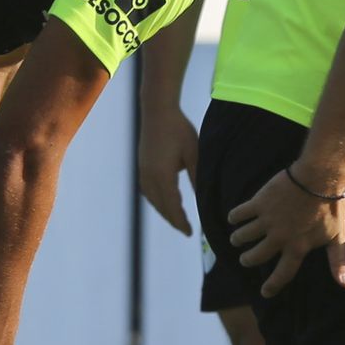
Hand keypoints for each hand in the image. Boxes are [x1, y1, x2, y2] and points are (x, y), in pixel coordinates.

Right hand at [138, 106, 198, 234]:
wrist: (157, 111)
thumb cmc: (179, 129)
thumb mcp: (194, 153)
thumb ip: (197, 177)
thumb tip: (203, 198)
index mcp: (163, 176)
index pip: (173, 207)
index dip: (181, 222)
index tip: (191, 233)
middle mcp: (149, 178)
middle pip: (161, 207)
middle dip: (173, 220)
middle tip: (186, 230)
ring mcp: (143, 172)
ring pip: (153, 200)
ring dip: (165, 211)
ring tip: (177, 219)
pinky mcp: (142, 166)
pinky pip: (148, 192)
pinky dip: (158, 201)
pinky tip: (165, 201)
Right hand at [227, 163, 344, 297]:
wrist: (319, 177)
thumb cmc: (331, 207)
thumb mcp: (337, 237)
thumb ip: (338, 262)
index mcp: (297, 247)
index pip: (283, 274)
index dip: (273, 286)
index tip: (265, 292)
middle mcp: (278, 237)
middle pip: (257, 256)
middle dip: (248, 260)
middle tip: (245, 259)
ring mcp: (267, 220)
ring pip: (244, 235)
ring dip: (239, 239)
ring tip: (237, 239)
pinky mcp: (260, 202)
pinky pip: (240, 213)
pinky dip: (235, 217)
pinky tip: (234, 218)